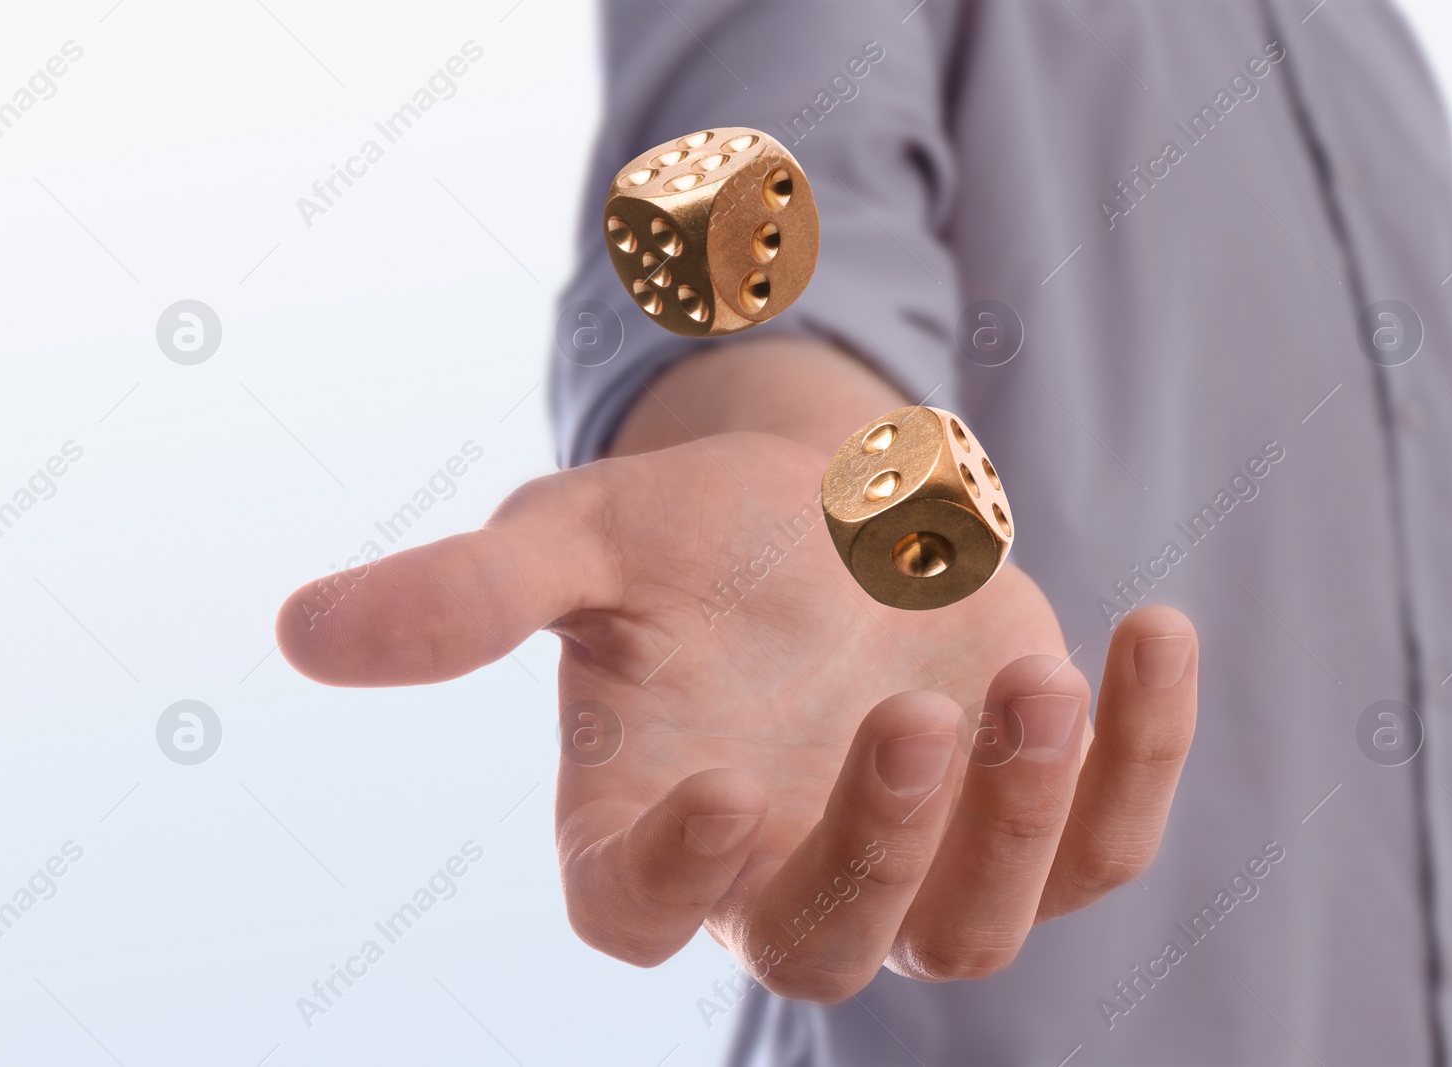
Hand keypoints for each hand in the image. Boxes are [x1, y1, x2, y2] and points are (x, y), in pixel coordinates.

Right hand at [276, 431, 1196, 999]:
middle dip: (879, 852)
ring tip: (1027, 672)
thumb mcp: (585, 536)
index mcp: (653, 813)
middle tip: (909, 718)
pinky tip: (1153, 628)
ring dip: (1017, 819)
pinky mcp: (1029, 805)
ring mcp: (920, 850)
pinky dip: (1143, 755)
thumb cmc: (697, 529)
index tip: (715, 787)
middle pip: (827, 946)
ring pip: (977, 927)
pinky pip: (1103, 839)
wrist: (835, 505)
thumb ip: (468, 594)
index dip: (671, 880)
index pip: (634, 914)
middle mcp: (784, 864)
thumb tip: (298, 632)